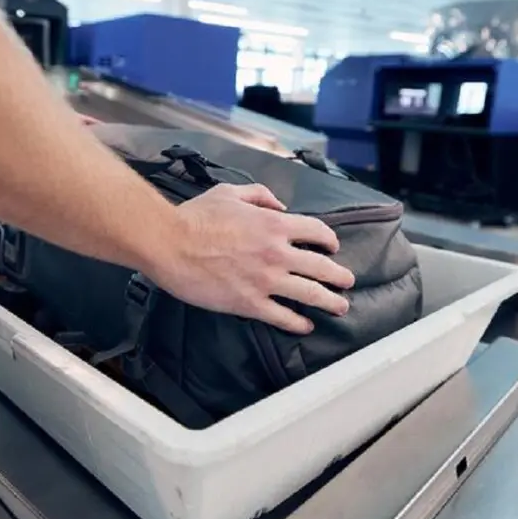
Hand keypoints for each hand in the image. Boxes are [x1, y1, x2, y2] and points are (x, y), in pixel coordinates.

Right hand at [145, 184, 355, 333]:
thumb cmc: (195, 217)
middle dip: (340, 276)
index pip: (317, 232)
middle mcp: (276, 253)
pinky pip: (282, 316)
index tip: (333, 247)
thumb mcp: (230, 193)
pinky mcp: (249, 303)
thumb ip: (260, 195)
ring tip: (340, 306)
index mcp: (274, 224)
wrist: (169, 244)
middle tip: (348, 281)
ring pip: (310, 294)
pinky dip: (298, 322)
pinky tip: (305, 325)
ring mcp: (265, 280)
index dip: (330, 241)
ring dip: (330, 301)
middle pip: (322, 267)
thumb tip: (279, 204)